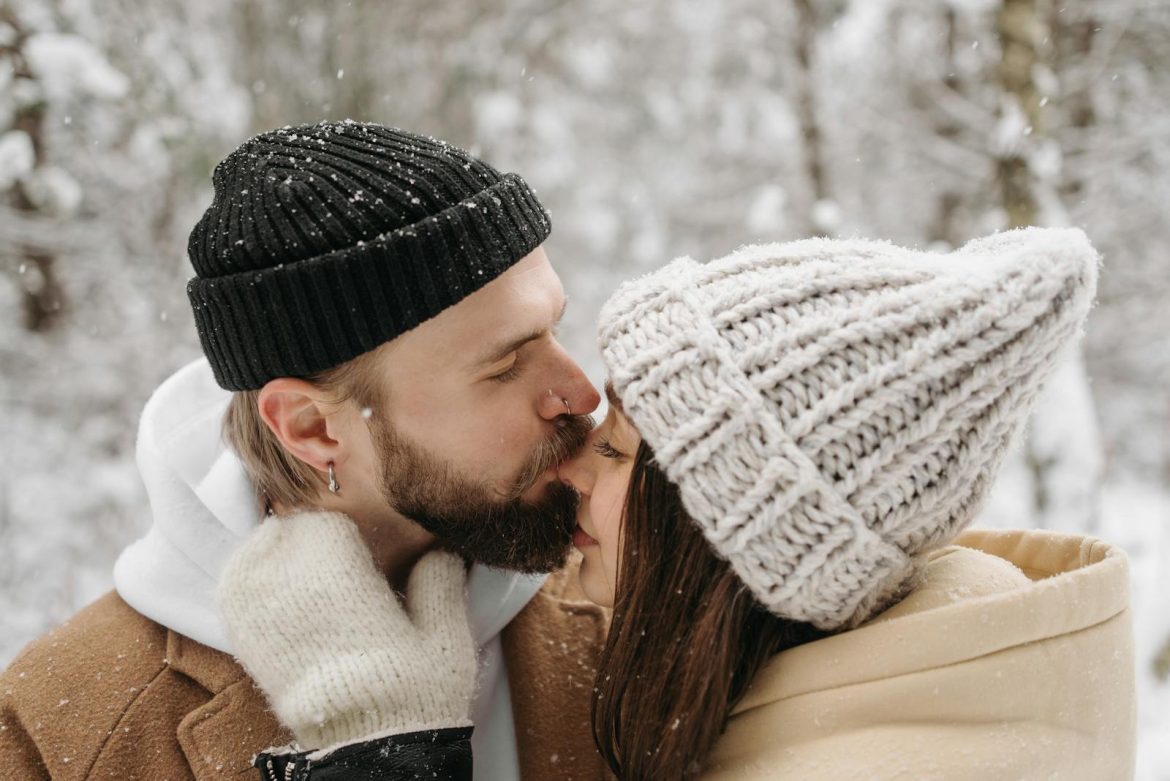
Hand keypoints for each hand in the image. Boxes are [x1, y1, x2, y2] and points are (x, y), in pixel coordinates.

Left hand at [216, 511, 476, 750]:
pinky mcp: (251, 646)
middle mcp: (296, 597)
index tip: (365, 535)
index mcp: (346, 586)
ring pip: (257, 554)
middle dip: (314, 533)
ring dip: (280, 547)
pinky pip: (235, 590)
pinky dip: (248, 573)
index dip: (348, 523)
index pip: (327, 523)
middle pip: (288, 533)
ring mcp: (266, 621)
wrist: (371, 751)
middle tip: (338, 544)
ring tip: (306, 555)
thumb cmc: (414, 694)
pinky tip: (269, 573)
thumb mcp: (445, 635)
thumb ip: (439, 580)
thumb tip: (439, 544)